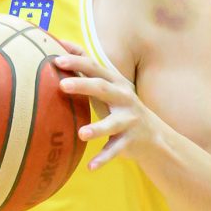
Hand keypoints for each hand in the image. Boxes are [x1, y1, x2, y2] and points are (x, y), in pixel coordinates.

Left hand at [54, 51, 159, 170]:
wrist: (154, 136)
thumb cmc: (120, 107)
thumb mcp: (107, 86)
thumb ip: (87, 67)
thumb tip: (62, 43)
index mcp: (115, 82)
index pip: (94, 67)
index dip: (76, 62)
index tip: (56, 59)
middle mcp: (125, 98)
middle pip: (103, 88)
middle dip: (83, 85)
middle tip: (62, 85)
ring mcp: (130, 120)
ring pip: (113, 123)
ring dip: (97, 128)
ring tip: (81, 133)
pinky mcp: (131, 141)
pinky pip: (115, 150)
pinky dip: (103, 158)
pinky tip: (90, 167)